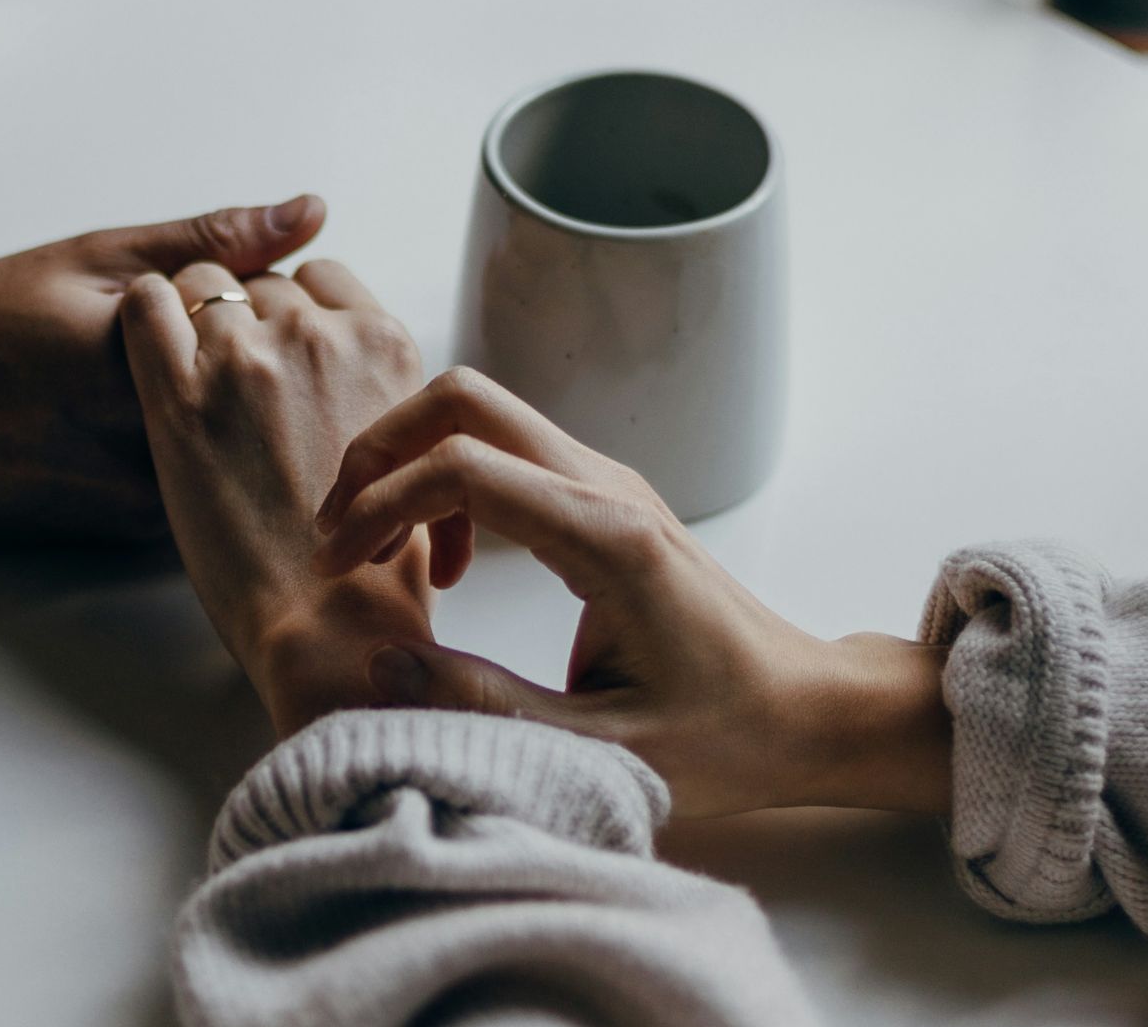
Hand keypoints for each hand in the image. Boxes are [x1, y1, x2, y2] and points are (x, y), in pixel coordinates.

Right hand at [0, 196, 327, 538]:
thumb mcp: (92, 259)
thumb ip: (209, 241)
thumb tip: (311, 212)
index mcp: (152, 369)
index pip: (278, 330)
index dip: (263, 300)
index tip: (220, 286)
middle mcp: (159, 451)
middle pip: (272, 399)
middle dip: (261, 360)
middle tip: (200, 329)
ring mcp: (151, 503)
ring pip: (244, 450)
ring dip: (239, 413)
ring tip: (143, 381)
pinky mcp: (138, 535)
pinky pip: (209, 485)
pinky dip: (206, 452)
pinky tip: (136, 422)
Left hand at [119, 261, 431, 737]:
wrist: (329, 624)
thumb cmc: (374, 563)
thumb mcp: (410, 450)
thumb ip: (380, 391)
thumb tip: (354, 377)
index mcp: (384, 345)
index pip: (323, 277)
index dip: (293, 309)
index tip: (278, 350)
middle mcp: (319, 336)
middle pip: (261, 282)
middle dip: (243, 320)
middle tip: (231, 385)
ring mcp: (247, 357)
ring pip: (202, 282)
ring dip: (192, 319)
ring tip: (190, 380)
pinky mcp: (179, 393)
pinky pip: (146, 302)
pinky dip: (144, 315)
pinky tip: (148, 356)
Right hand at [312, 367, 952, 817]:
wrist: (808, 711)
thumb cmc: (725, 737)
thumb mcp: (600, 748)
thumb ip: (485, 706)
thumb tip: (381, 666)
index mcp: (607, 539)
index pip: (463, 466)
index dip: (380, 504)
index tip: (340, 566)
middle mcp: (607, 487)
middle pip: (465, 398)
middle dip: (381, 450)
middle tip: (341, 533)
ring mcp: (609, 483)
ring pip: (482, 414)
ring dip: (411, 464)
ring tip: (381, 553)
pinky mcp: (604, 497)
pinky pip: (506, 452)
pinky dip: (449, 484)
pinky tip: (448, 566)